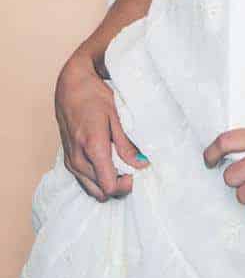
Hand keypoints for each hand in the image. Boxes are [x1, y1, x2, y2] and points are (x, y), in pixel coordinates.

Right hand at [54, 50, 149, 202]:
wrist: (70, 86)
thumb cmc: (94, 95)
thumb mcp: (116, 116)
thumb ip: (126, 144)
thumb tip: (142, 164)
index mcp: (92, 147)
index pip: (109, 185)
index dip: (126, 184)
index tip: (137, 172)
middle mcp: (78, 159)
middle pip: (102, 192)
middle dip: (120, 186)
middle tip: (133, 170)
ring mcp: (71, 161)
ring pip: (92, 190)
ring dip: (108, 184)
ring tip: (122, 166)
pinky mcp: (68, 160)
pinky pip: (84, 180)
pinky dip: (98, 178)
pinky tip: (109, 163)